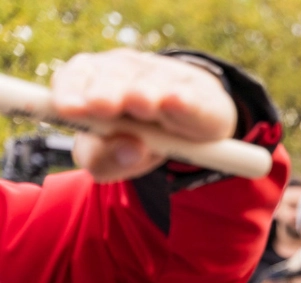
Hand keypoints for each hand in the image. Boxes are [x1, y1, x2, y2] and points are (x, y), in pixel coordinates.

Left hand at [51, 49, 236, 181]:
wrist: (190, 126)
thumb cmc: (137, 140)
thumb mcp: (111, 160)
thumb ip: (107, 160)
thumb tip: (129, 150)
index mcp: (90, 82)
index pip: (74, 78)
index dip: (70, 92)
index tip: (69, 109)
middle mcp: (122, 70)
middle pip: (110, 74)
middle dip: (105, 90)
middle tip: (102, 105)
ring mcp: (162, 76)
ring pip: (150, 81)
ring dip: (143, 92)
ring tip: (143, 106)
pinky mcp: (197, 92)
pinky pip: (190, 95)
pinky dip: (183, 99)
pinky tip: (177, 101)